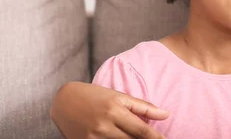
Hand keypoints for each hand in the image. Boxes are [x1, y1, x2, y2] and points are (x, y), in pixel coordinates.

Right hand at [50, 82, 168, 138]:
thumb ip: (144, 107)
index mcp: (115, 110)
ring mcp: (93, 138)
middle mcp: (104, 126)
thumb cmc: (96, 96)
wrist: (64, 101)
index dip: (156, 138)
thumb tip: (166, 115)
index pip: (141, 130)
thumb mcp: (120, 96)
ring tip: (138, 138)